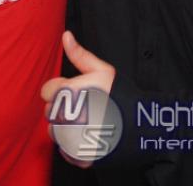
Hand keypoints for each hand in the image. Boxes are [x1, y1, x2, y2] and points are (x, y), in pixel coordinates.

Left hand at [41, 31, 115, 167]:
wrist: (146, 128)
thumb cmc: (122, 96)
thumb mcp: (103, 71)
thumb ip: (80, 55)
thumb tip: (65, 35)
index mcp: (70, 93)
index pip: (47, 92)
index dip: (60, 92)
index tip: (76, 94)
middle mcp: (67, 116)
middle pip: (50, 113)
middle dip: (63, 110)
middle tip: (85, 109)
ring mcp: (73, 138)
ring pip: (55, 132)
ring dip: (65, 129)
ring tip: (87, 124)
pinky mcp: (81, 157)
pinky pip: (65, 151)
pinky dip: (73, 147)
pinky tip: (89, 139)